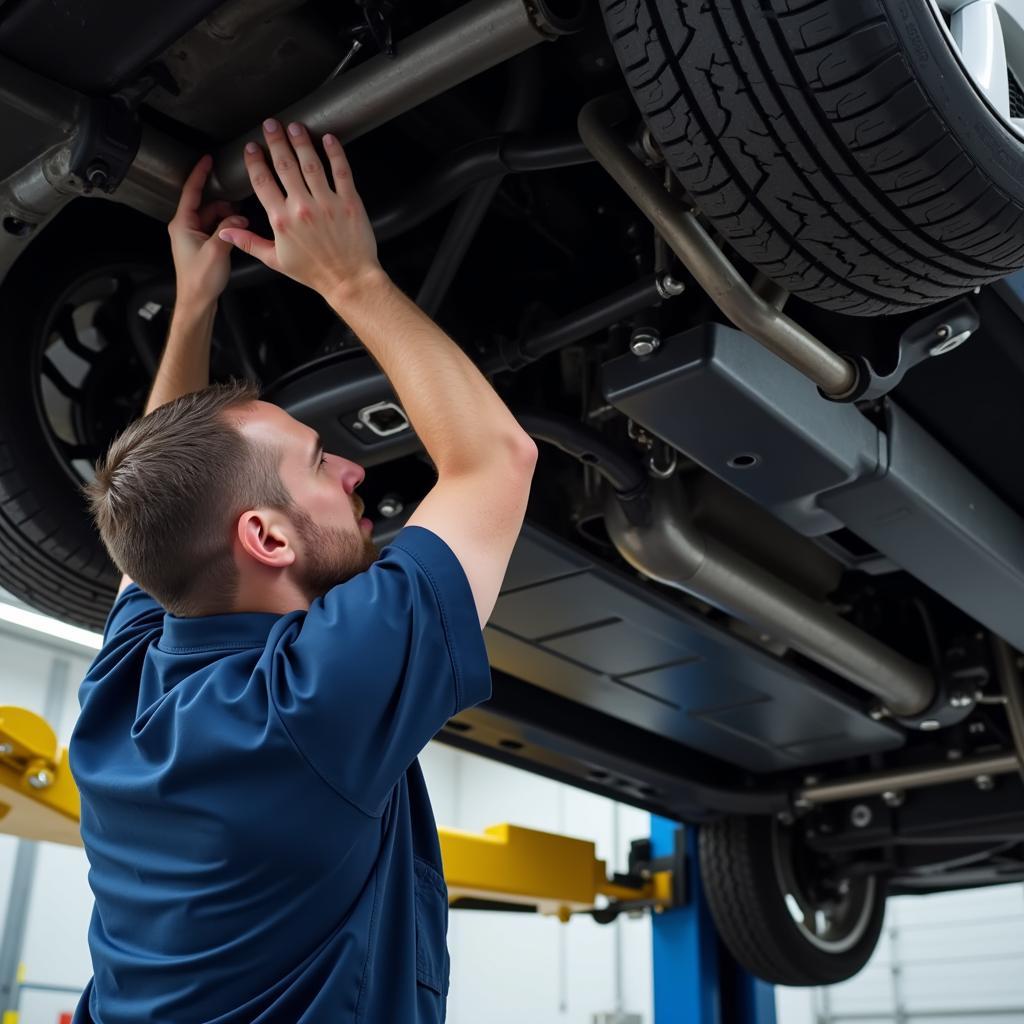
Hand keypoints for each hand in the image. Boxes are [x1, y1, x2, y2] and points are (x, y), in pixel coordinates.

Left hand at [168, 155, 247, 308]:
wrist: (197, 302)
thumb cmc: (200, 280)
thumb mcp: (217, 250)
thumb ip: (228, 228)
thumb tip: (238, 215)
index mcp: (182, 224)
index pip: (191, 191)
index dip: (200, 174)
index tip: (207, 159)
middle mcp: (185, 227)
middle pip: (206, 205)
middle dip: (224, 205)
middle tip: (241, 211)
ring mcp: (192, 236)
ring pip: (212, 217)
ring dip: (227, 218)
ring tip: (241, 225)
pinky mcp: (200, 245)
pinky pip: (214, 228)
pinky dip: (226, 228)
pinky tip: (236, 233)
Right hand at [217, 119, 381, 298]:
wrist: (349, 280)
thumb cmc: (314, 272)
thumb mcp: (276, 260)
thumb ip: (249, 243)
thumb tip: (225, 232)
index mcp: (281, 220)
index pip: (262, 182)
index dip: (255, 161)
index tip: (252, 147)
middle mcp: (302, 208)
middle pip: (285, 166)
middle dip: (276, 141)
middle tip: (271, 124)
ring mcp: (327, 203)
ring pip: (311, 163)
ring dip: (301, 141)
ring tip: (294, 126)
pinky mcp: (350, 203)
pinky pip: (341, 171)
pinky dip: (335, 153)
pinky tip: (328, 138)